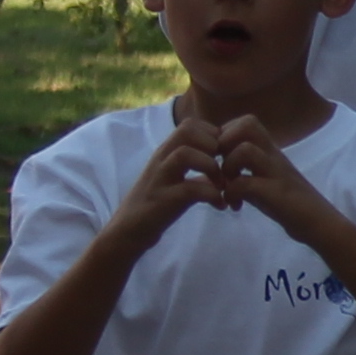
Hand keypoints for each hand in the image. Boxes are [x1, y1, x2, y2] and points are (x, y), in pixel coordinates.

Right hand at [105, 116, 235, 245]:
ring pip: (184, 154)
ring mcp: (160, 178)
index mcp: (167, 151)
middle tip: (225, 167)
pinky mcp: (163, 200)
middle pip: (187, 130)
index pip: (191, 124)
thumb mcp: (179, 178)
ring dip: (212, 167)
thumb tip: (225, 163)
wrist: (129, 230)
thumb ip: (198, 167)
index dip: (214, 135)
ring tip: (222, 185)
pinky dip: (212, 195)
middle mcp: (161, 159)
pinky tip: (220, 205)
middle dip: (214, 145)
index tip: (226, 156)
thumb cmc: (158, 203)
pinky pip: (190, 189)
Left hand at [200, 115, 334, 247]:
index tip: (220, 158)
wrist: (320, 224)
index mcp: (271, 150)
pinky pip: (245, 183)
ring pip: (246, 150)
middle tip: (220, 167)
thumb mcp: (266, 178)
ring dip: (227, 167)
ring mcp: (276, 172)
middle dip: (224, 144)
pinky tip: (235, 205)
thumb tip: (218, 165)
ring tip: (226, 186)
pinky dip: (232, 194)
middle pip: (247, 124)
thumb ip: (247, 167)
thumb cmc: (291, 203)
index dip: (225, 135)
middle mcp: (274, 155)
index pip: (246, 121)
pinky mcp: (276, 193)